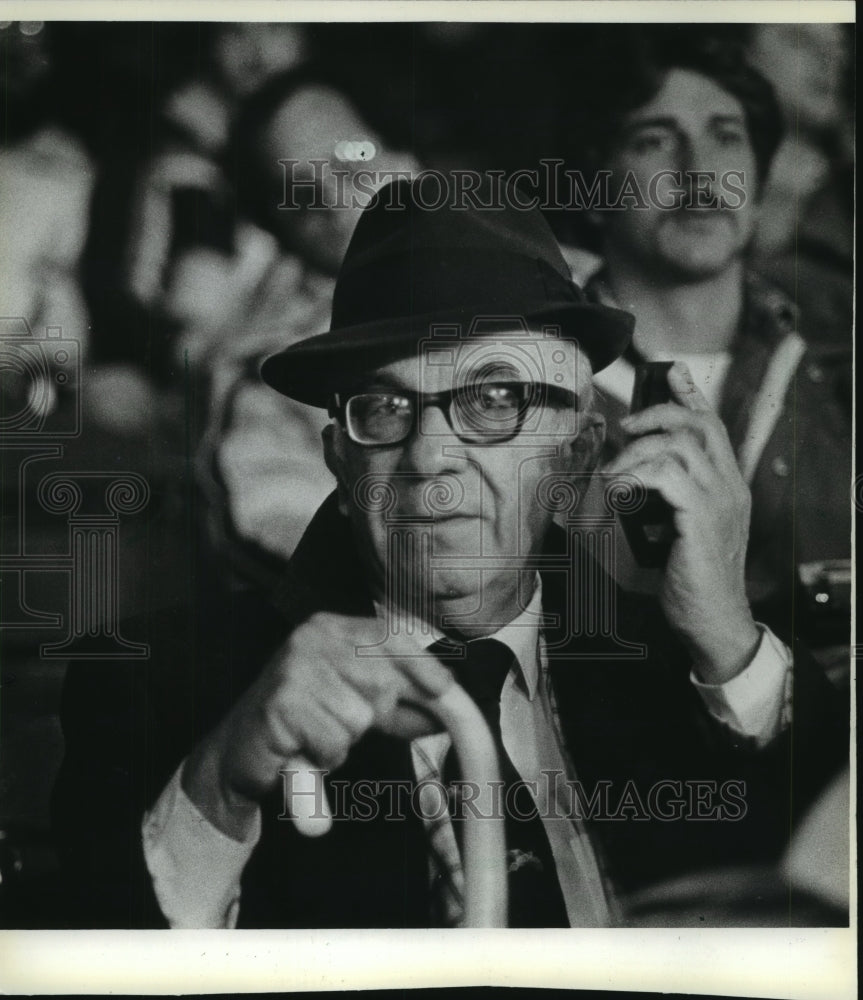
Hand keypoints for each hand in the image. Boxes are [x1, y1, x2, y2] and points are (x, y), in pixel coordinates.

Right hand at [182, 613, 454, 838]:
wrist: (239, 751)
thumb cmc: (304, 723)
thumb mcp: (356, 703)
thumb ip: (400, 703)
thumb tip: (448, 711)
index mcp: (332, 628)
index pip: (389, 636)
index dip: (421, 665)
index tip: (444, 690)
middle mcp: (311, 638)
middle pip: (381, 680)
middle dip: (375, 714)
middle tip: (341, 723)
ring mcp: (294, 668)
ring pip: (359, 716)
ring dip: (344, 739)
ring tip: (316, 734)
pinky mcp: (282, 704)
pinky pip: (333, 741)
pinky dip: (325, 755)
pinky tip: (301, 747)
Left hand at [606, 362, 759, 683]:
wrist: (714, 622)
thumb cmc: (692, 580)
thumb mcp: (681, 531)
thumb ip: (666, 501)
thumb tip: (630, 479)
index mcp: (728, 487)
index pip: (714, 426)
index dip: (692, 396)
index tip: (672, 373)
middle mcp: (730, 487)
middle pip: (698, 424)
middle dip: (657, 413)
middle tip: (625, 427)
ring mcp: (719, 501)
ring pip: (679, 444)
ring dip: (636, 453)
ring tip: (613, 476)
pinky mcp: (702, 518)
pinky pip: (667, 475)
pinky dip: (635, 476)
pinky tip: (618, 492)